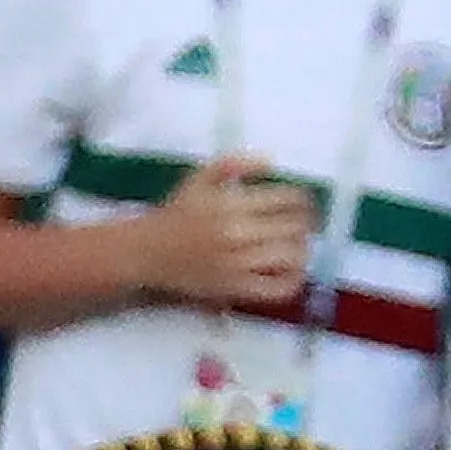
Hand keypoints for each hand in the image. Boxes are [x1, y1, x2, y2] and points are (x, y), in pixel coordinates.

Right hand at [135, 153, 315, 312]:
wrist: (144, 254)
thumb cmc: (174, 215)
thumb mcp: (198, 178)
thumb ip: (235, 164)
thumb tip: (271, 161)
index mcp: (233, 204)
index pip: (290, 198)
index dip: (304, 199)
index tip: (301, 202)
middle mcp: (238, 234)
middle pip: (296, 227)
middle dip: (306, 223)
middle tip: (304, 223)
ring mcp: (236, 264)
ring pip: (292, 255)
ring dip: (302, 248)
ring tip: (298, 244)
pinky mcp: (233, 288)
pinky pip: (276, 288)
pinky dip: (293, 280)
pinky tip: (292, 271)